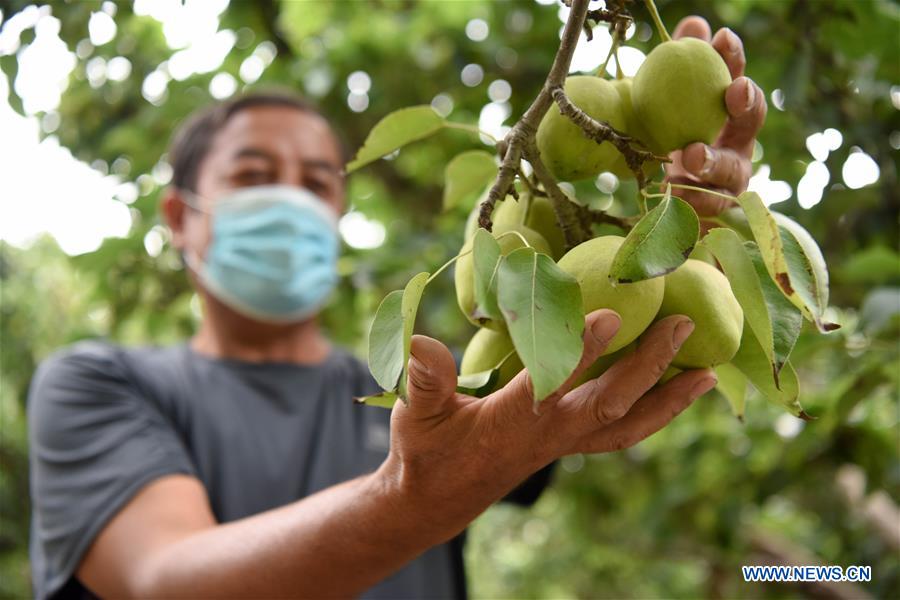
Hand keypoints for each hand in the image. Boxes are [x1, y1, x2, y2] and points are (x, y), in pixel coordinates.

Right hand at [378, 310, 716, 534]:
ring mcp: (564, 444)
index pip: (550, 386)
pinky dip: (654, 412)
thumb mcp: (417, 415)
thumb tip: (421, 340)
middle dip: (647, 366)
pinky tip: (675, 391)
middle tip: (682, 326)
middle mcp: (548, 436)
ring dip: (668, 399)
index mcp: (511, 424)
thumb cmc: (426, 452)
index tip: (611, 314)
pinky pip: (621, 430)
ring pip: (627, 425)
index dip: (580, 352)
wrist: (436, 500)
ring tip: (707, 374)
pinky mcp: (569, 444)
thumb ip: (425, 379)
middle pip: (608, 405)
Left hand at [664, 17, 767, 215]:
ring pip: (730, 172)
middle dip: (747, 103)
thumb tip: (694, 24)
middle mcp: (738, 147)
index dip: (735, 61)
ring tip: (693, 154)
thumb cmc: (673, 144)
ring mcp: (729, 183)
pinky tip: (669, 191)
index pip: (738, 83)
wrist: (667, 204)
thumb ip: (683, 67)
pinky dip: (690, 200)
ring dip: (713, 160)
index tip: (722, 40)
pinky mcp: (712, 214)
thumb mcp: (672, 104)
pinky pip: (705, 208)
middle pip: (752, 122)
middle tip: (732, 92)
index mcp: (730, 118)